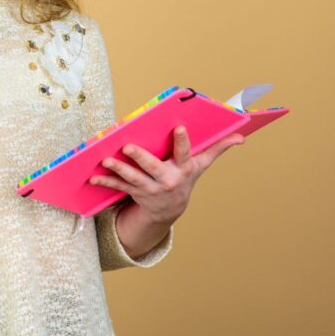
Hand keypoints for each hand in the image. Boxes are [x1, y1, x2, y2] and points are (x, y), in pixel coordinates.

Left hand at [90, 126, 244, 223]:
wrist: (169, 208)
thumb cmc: (184, 177)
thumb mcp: (201, 165)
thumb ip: (217, 149)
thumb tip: (242, 136)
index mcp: (183, 169)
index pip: (184, 154)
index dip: (182, 142)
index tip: (179, 127)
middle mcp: (166, 179)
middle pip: (153, 167)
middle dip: (140, 158)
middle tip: (128, 147)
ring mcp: (149, 188)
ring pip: (132, 178)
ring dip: (118, 170)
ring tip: (105, 161)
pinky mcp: (134, 192)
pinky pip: (118, 187)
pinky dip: (105, 182)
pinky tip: (93, 177)